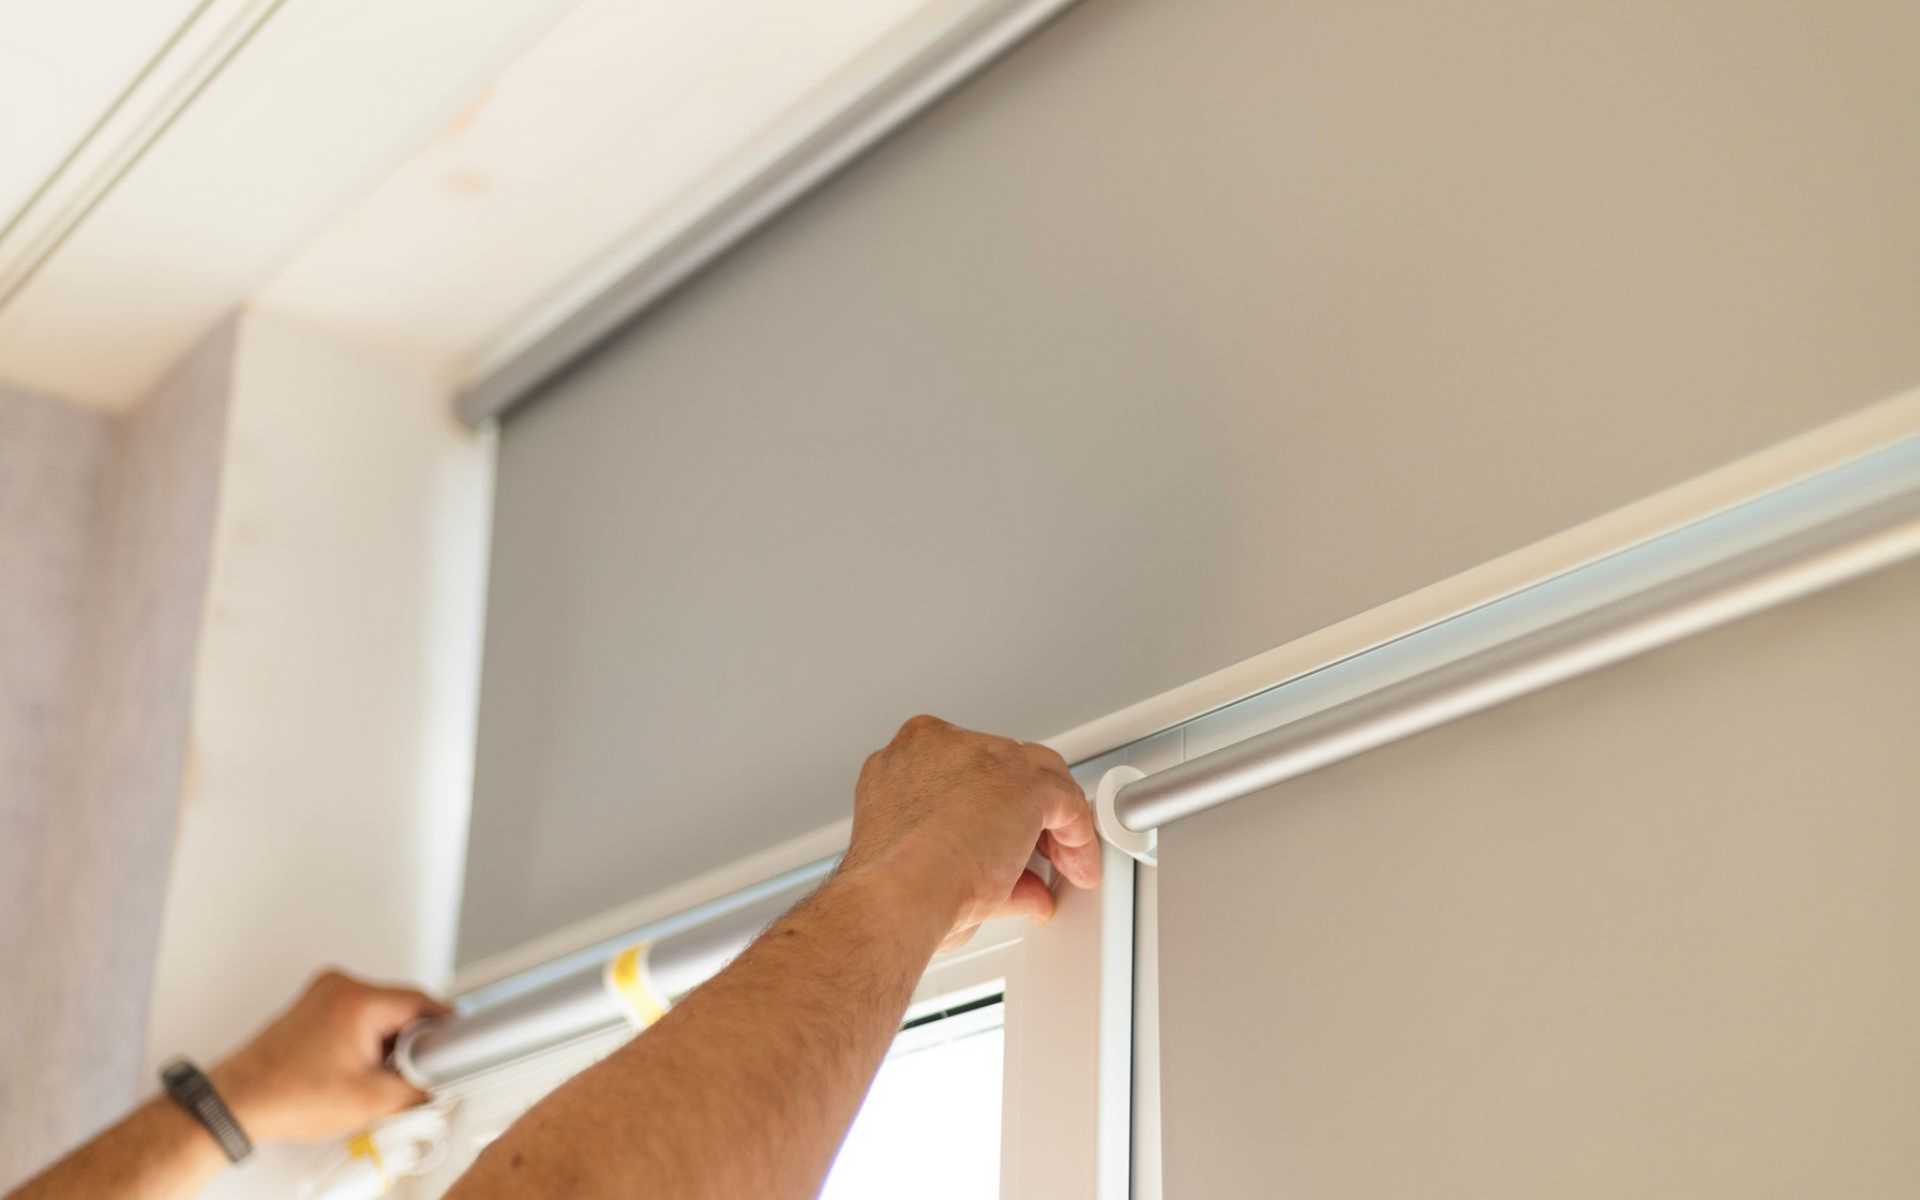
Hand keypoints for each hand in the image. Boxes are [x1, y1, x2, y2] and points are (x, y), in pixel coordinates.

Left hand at [209, 969, 446, 1142]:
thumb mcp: (370, 1101)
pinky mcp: (314, 1004)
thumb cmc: (285, 1097)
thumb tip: (437, 1083)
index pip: (423, 1003)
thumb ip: (417, 1088)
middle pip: (402, 1007)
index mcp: (358, 1000)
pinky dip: (365, 1038)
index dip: (443, 1031)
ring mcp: (324, 992)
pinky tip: (353, 1067)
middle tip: (404, 1074)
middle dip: (411, 1042)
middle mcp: (341, 985)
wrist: (238, 1102)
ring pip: (381, 1012)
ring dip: (386, 1042)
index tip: (449, 1050)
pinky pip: (359, 1014)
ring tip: (369, 1074)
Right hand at [841, 715, 1101, 949]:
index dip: (989, 803)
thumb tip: (1021, 891)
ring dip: (1053, 819)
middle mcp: (941, 744)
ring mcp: (985, 756)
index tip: (998, 834)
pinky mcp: (1025, 782)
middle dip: (1020, 808)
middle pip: (1003, 764)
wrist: (898, 895)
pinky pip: (1067, 803)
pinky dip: (1077, 837)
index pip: (964, 766)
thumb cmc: (891, 887)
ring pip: (1039, 774)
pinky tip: (1077, 866)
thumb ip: (980, 867)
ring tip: (1061, 862)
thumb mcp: (926, 867)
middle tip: (1034, 852)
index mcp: (906, 756)